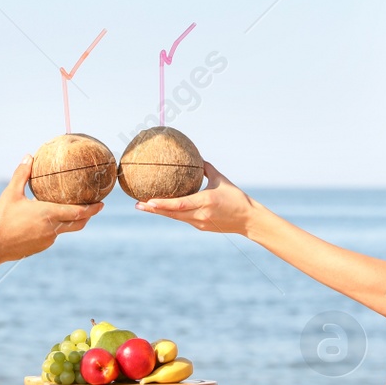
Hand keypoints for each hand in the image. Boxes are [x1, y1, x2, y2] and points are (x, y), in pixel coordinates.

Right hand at [0, 156, 101, 262]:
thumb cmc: (1, 219)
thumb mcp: (11, 193)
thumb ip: (22, 174)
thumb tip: (29, 156)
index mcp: (48, 214)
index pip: (78, 212)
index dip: (92, 209)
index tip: (102, 203)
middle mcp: (52, 229)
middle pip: (78, 223)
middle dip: (89, 215)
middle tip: (95, 206)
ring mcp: (48, 240)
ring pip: (65, 229)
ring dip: (71, 220)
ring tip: (71, 209)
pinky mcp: (41, 247)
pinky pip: (54, 235)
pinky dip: (56, 227)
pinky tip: (49, 220)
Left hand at [136, 162, 252, 234]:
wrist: (248, 220)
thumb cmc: (237, 198)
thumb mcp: (222, 180)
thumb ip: (207, 169)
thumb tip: (196, 157)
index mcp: (205, 201)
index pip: (179, 204)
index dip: (162, 204)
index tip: (148, 199)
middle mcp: (200, 214)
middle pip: (172, 213)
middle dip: (153, 209)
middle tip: (137, 204)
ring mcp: (199, 223)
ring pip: (175, 217)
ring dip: (159, 212)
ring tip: (144, 206)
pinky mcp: (201, 227)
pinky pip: (183, 218)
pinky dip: (171, 213)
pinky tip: (162, 208)